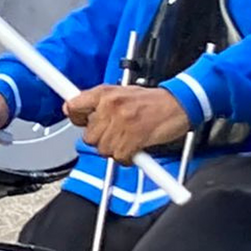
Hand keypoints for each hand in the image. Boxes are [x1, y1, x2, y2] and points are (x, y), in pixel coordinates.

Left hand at [64, 84, 189, 164]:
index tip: (84, 122)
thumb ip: (96, 102)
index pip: (72, 107)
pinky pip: (119, 157)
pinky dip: (126, 158)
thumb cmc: (151, 101)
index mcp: (104, 93)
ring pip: (103, 149)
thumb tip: (71, 110)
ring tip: (127, 139)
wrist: (178, 103)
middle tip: (116, 134)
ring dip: (115, 149)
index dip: (78, 119)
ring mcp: (121, 122)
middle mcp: (110, 106)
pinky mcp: (134, 137)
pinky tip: (135, 148)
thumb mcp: (119, 92)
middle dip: (101, 139)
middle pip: (88, 136)